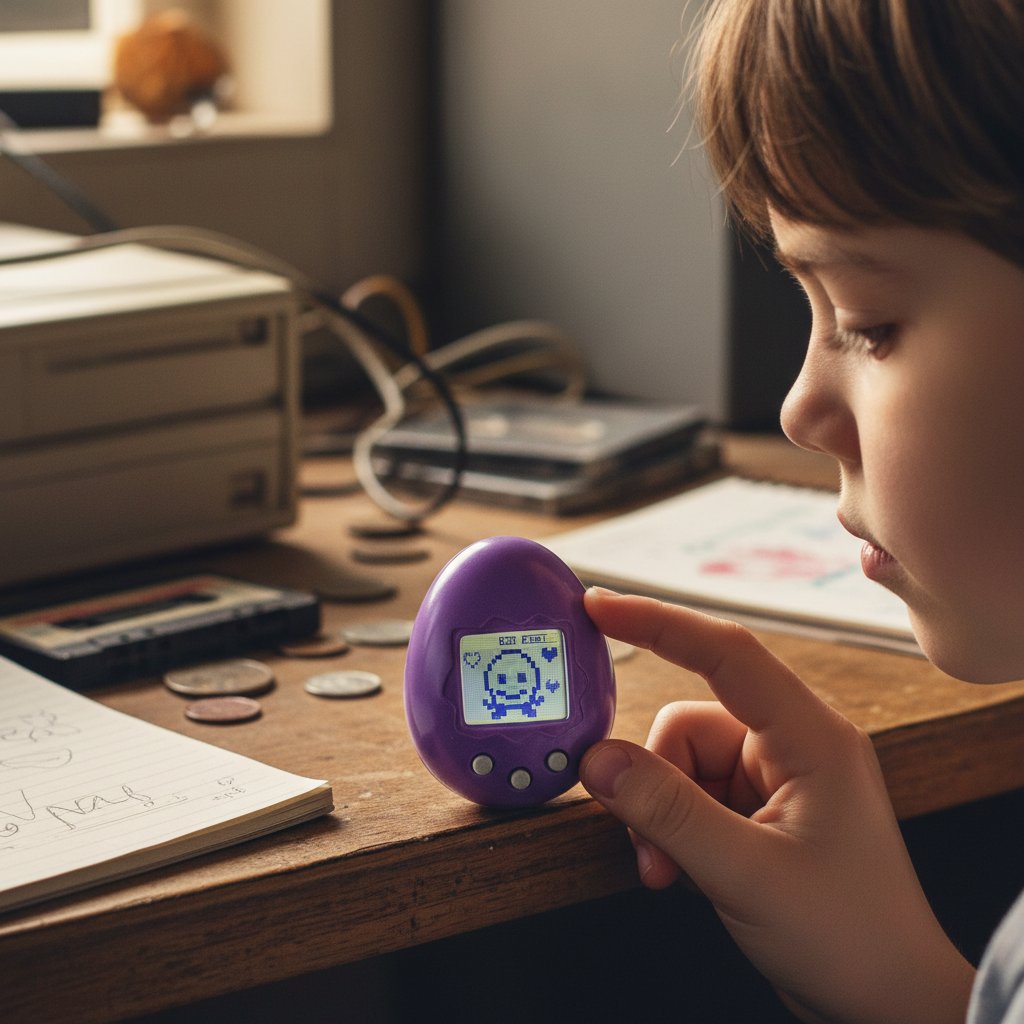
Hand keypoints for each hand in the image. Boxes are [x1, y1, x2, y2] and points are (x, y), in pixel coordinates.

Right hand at [580, 588, 973, 1023]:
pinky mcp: (759, 808)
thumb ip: (667, 812)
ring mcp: (776, 777)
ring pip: (681, 763)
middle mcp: (793, 744)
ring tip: (667, 870)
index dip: (659, 622)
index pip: (726, 654)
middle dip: (655, 781)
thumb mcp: (746, 872)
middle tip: (646, 843)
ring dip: (660, 815)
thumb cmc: (849, 937)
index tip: (599, 605)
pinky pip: (690, 795)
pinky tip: (678, 873)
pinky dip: (672, 830)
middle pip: (689, 725)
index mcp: (811, 738)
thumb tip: (597, 759)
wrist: (886, 1002)